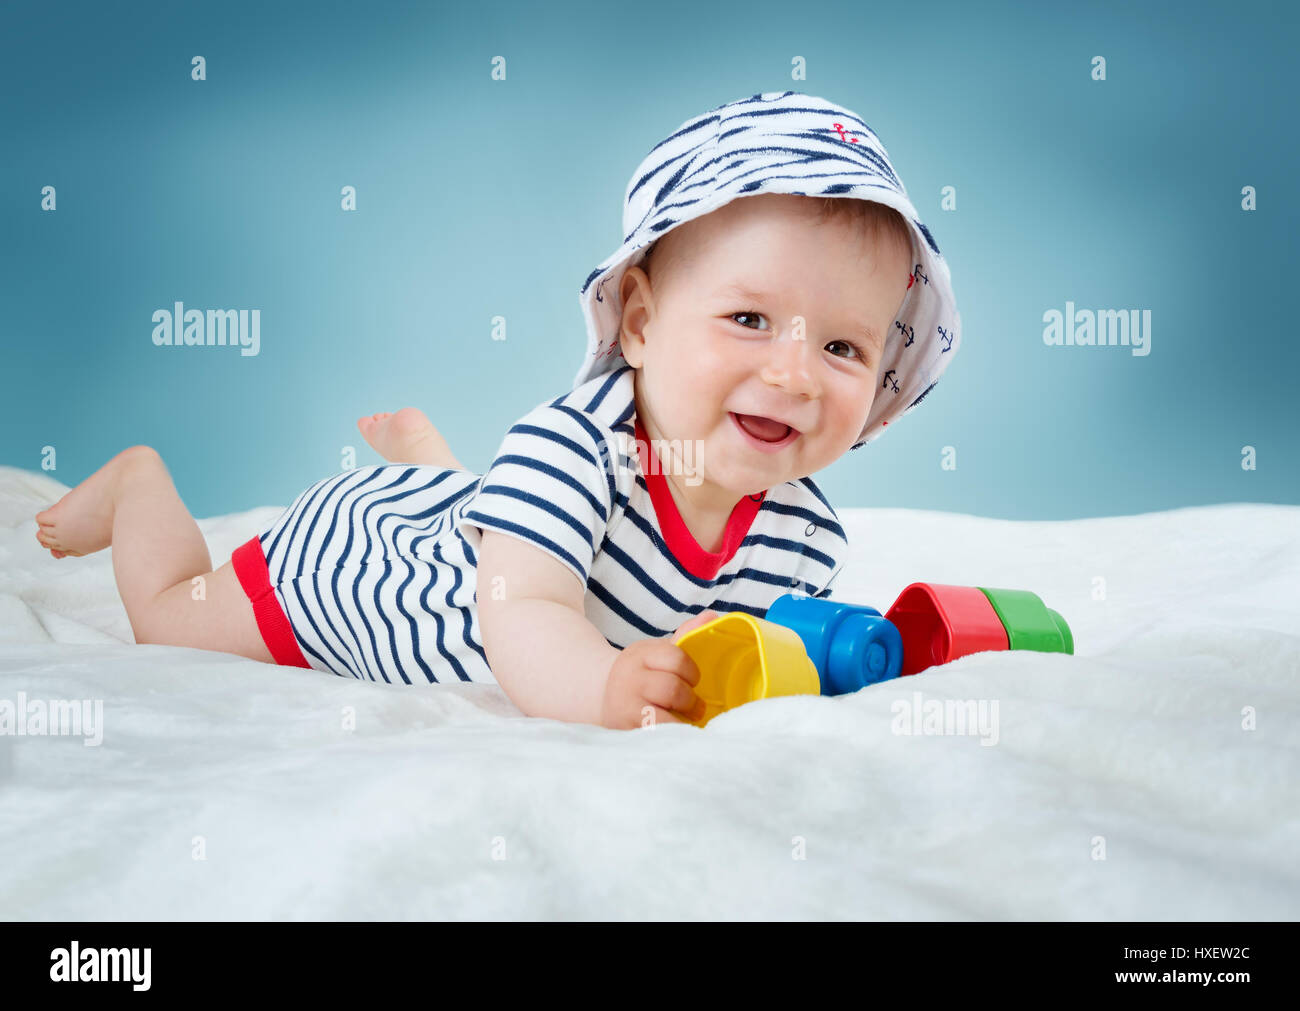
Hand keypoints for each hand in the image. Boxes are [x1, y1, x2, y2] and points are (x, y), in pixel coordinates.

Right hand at [599, 610, 720, 729]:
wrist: (602, 695)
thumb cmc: (641, 675)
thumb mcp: (657, 653)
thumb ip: (686, 636)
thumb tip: (712, 616)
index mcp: (641, 654)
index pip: (676, 657)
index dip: (692, 672)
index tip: (694, 681)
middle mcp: (629, 678)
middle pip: (672, 689)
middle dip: (690, 700)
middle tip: (695, 707)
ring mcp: (625, 705)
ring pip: (664, 715)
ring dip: (682, 720)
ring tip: (685, 720)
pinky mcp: (624, 729)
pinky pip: (655, 734)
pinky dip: (671, 734)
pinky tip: (675, 732)